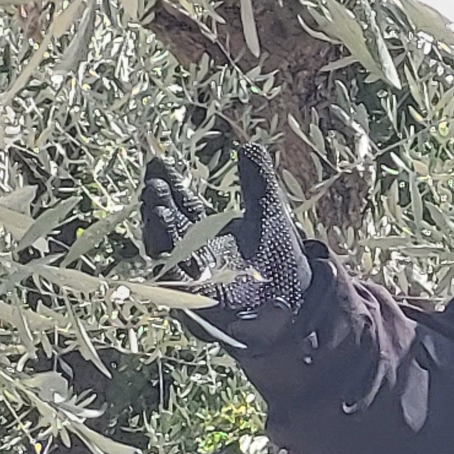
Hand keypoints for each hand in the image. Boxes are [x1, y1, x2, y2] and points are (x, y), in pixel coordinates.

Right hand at [140, 143, 313, 348]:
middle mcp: (193, 252)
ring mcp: (195, 279)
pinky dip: (179, 271)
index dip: (167, 184)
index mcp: (204, 230)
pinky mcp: (203, 305)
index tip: (157, 162)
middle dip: (158, 205)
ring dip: (162, 233)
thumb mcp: (270, 215)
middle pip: (167, 226)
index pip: (179, 202)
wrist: (299, 304)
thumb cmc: (279, 259)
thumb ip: (258, 184)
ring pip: (168, 255)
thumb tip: (250, 147)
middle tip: (153, 183)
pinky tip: (178, 252)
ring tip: (158, 208)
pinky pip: (184, 288)